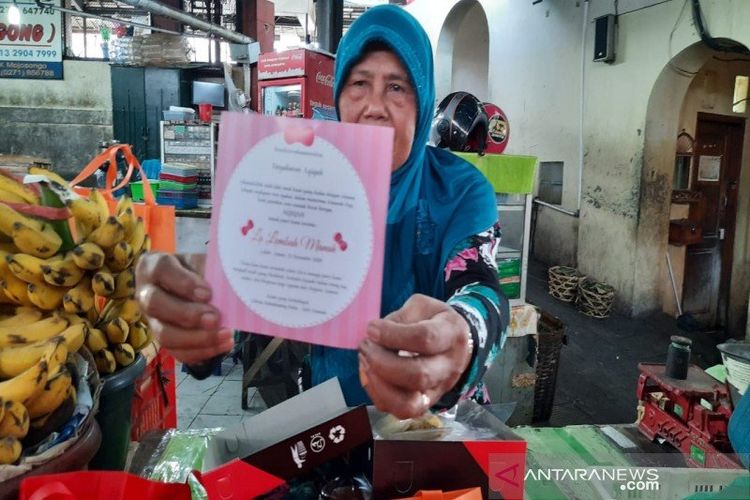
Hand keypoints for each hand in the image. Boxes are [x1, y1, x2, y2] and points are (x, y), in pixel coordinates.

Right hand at [135, 253, 233, 363]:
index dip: (183, 283)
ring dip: (197, 338)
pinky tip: (224, 344)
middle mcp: (146, 294)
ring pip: (164, 335)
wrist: (192, 285)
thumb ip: (210, 269)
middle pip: (156, 305)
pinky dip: (203, 351)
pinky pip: (178, 352)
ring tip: (225, 334)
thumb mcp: (202, 262)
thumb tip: (227, 285)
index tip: (207, 292)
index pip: (161, 270)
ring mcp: (152, 320)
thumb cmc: (196, 270)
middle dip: (187, 314)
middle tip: (215, 317)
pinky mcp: (164, 340)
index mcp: (153, 266)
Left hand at [358, 294, 471, 418]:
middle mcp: (450, 366)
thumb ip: (400, 318)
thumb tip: (376, 336)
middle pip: (419, 375)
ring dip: (379, 384)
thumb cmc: (433, 321)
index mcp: (451, 333)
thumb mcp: (421, 306)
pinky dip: (378, 394)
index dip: (393, 335)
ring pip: (409, 403)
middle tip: (365, 346)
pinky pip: (400, 411)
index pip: (425, 338)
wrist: (454, 343)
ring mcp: (439, 389)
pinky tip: (370, 374)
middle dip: (382, 362)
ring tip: (365, 362)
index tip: (372, 328)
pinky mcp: (426, 403)